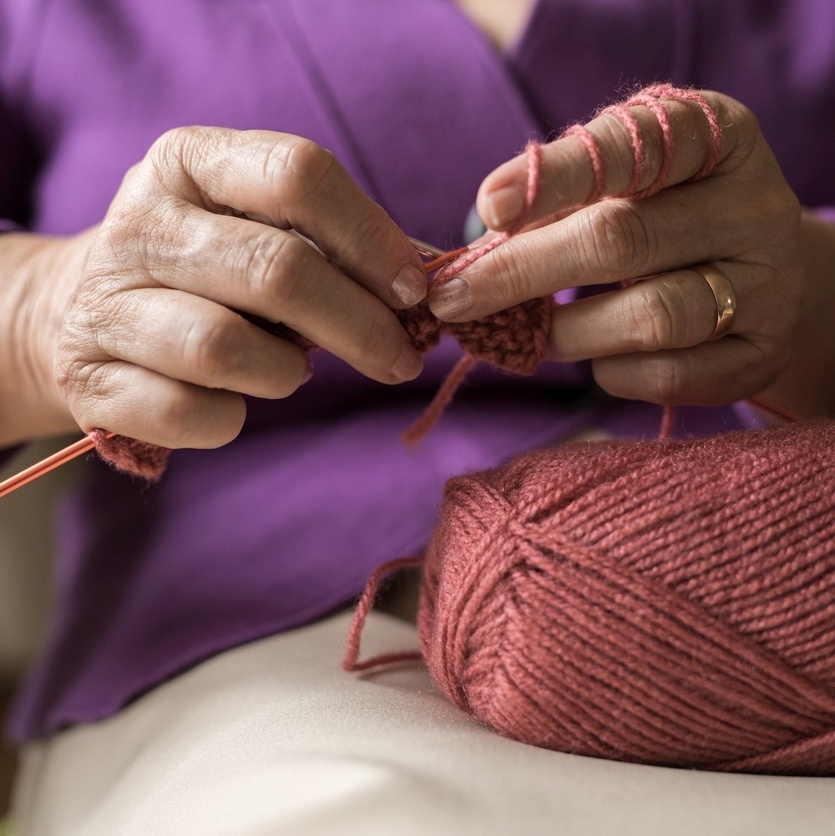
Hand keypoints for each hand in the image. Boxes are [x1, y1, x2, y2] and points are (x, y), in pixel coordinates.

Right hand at [56, 127, 426, 448]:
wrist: (77, 311)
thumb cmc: (201, 270)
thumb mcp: (254, 227)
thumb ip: (331, 243)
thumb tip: (424, 281)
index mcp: (188, 162)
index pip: (299, 175)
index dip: (372, 238)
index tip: (414, 291)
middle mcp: (139, 224)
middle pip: (277, 271)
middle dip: (360, 326)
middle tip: (400, 359)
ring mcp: (105, 304)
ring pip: (226, 349)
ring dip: (285, 373)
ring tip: (292, 371)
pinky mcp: (91, 380)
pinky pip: (191, 414)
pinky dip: (231, 419)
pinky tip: (231, 401)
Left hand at [427, 90, 802, 407]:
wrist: (758, 270)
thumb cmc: (662, 215)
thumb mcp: (624, 182)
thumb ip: (559, 200)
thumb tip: (472, 258)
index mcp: (714, 138)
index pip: (631, 147)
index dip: (554, 178)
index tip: (488, 208)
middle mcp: (750, 207)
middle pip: (623, 240)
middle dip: (522, 273)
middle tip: (454, 299)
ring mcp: (766, 284)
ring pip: (651, 317)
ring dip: (568, 333)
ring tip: (534, 333)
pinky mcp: (762, 351)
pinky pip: (671, 376)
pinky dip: (613, 372)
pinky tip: (597, 358)